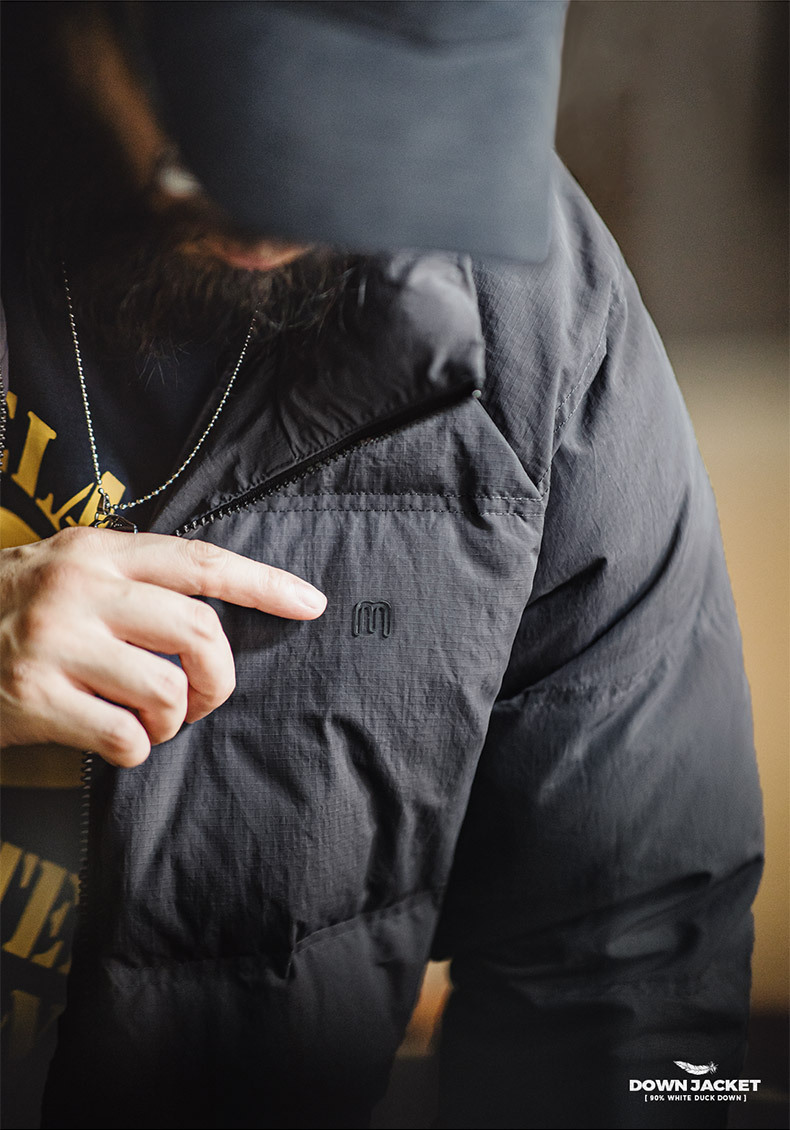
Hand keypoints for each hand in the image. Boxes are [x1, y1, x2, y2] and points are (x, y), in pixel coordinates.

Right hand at [0, 526, 326, 766]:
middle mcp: (79, 588)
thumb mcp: (66, 572)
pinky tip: (113, 741)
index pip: (200, 561)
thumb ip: (133, 581)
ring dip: (174, 720)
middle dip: (219, 679)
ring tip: (150, 720)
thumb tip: (216, 616)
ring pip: (167, 691)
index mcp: (96, 551)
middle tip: (204, 699)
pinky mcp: (34, 697)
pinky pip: (127, 737)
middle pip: (199, 633)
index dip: (263, 583)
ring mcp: (55, 642)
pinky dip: (136, 750)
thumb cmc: (10, 613)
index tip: (311, 603)